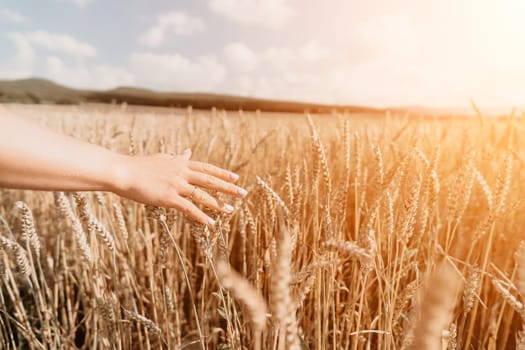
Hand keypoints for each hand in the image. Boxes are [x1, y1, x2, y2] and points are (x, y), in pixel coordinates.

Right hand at [111, 149, 246, 225]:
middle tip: (243, 193)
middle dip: (228, 187)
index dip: (222, 173)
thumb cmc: (140, 166)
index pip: (207, 168)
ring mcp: (176, 185)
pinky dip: (201, 216)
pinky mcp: (168, 197)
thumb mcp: (163, 158)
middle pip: (210, 180)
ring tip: (230, 211)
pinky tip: (210, 223)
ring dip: (218, 203)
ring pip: (202, 194)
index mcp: (181, 163)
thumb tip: (188, 152)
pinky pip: (188, 208)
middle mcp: (181, 173)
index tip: (236, 177)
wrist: (123, 172)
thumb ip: (178, 157)